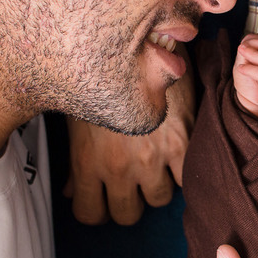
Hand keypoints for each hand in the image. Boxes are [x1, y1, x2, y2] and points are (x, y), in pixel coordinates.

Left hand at [63, 71, 194, 224]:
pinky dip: (181, 173)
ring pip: (158, 199)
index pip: (89, 214)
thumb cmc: (100, 76)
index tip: (103, 200)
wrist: (138, 43)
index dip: (97, 210)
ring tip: (154, 166)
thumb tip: (71, 189)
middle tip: (130, 184)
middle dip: (128, 202)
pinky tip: (176, 158)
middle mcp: (118, 166)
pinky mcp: (181, 144)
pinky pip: (186, 180)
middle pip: (127, 214)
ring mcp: (152, 157)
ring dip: (157, 186)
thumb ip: (77, 161)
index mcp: (87, 161)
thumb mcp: (78, 118)